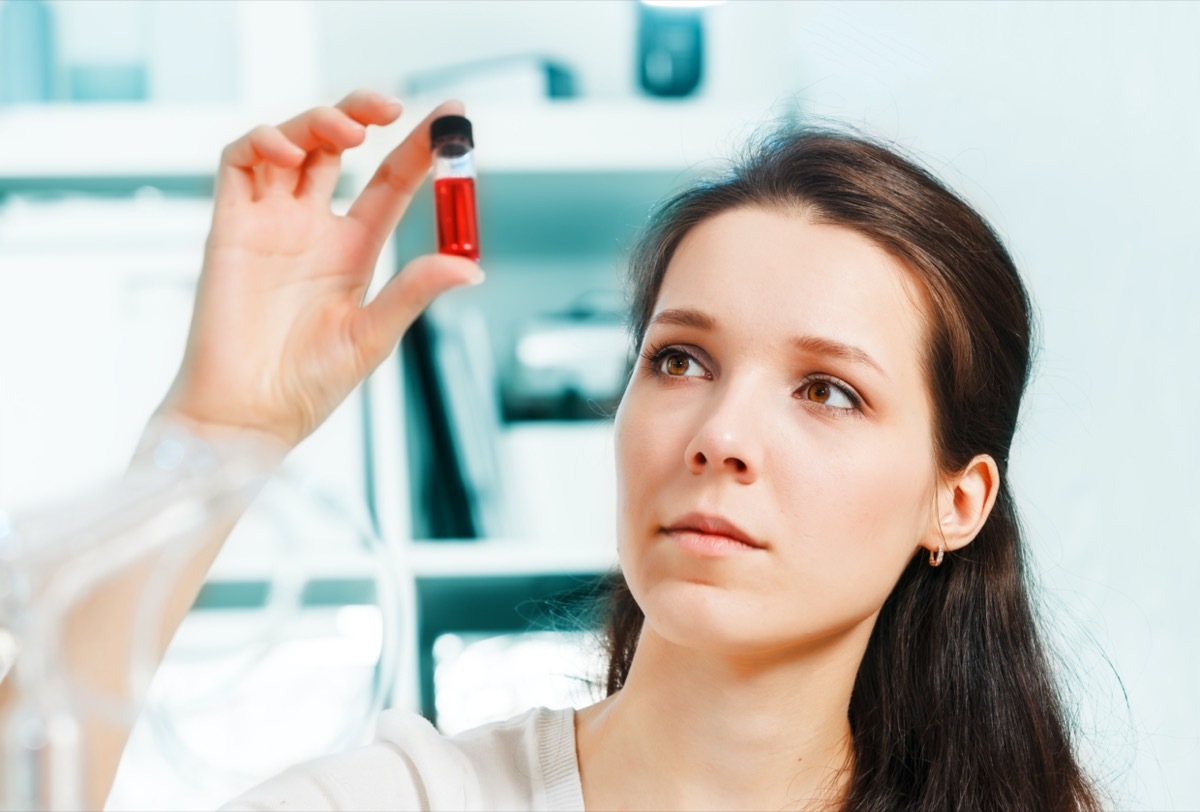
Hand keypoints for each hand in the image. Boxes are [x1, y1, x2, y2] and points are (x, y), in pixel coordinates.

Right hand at [157, 91, 482, 447]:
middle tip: (391, 108)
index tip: (451, 118)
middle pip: (339, 147)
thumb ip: (414, 292)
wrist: (246, 416)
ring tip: (349, 128)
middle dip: (362, 113)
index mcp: (354, 250)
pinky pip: (239, 164)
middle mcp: (313, 228)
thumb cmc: (305, 386)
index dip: (419, 147)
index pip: (390, 181)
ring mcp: (271, 223)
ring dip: (318, 121)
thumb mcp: (374, 335)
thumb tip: (470, 269)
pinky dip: (262, 142)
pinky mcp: (230, 226)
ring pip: (292, 144)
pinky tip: (289, 149)